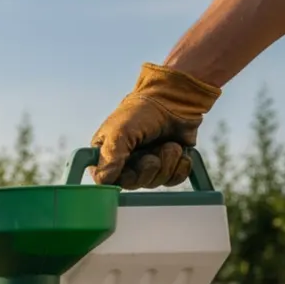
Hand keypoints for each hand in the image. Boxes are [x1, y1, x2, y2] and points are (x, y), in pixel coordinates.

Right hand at [90, 63, 220, 188]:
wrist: (175, 99)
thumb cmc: (142, 112)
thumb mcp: (120, 131)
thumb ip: (109, 157)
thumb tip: (104, 181)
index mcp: (106, 155)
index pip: (106, 181)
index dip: (121, 178)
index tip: (130, 166)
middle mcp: (125, 164)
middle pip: (133, 184)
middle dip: (147, 169)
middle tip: (152, 153)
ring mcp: (148, 166)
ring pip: (155, 182)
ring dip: (166, 162)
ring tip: (168, 144)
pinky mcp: (169, 166)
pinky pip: (174, 180)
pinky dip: (180, 167)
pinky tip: (180, 151)